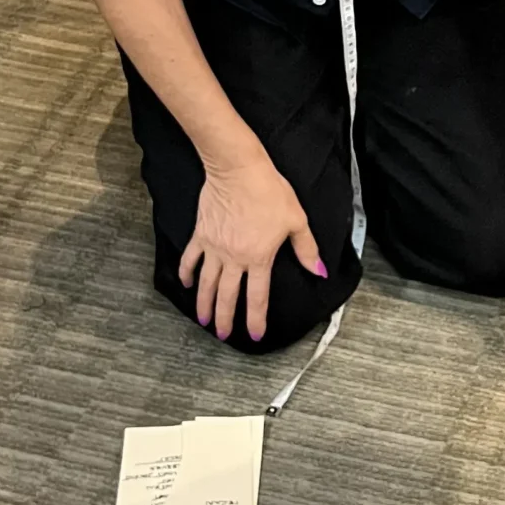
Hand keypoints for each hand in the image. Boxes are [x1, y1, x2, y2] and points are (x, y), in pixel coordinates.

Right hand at [181, 150, 325, 342]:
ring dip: (204, 304)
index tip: (255, 335)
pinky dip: (186, 272)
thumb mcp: (296, 220)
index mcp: (259, 258)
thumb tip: (319, 271)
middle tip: (223, 335)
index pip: (258, 297)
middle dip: (225, 319)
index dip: (256, 319)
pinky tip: (186, 283)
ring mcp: (214, 248)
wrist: (238, 169)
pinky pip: (190, 258)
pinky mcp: (201, 234)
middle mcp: (234, 258)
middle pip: (228, 296)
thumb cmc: (268, 191)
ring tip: (203, 320)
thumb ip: (306, 250)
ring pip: (207, 283)